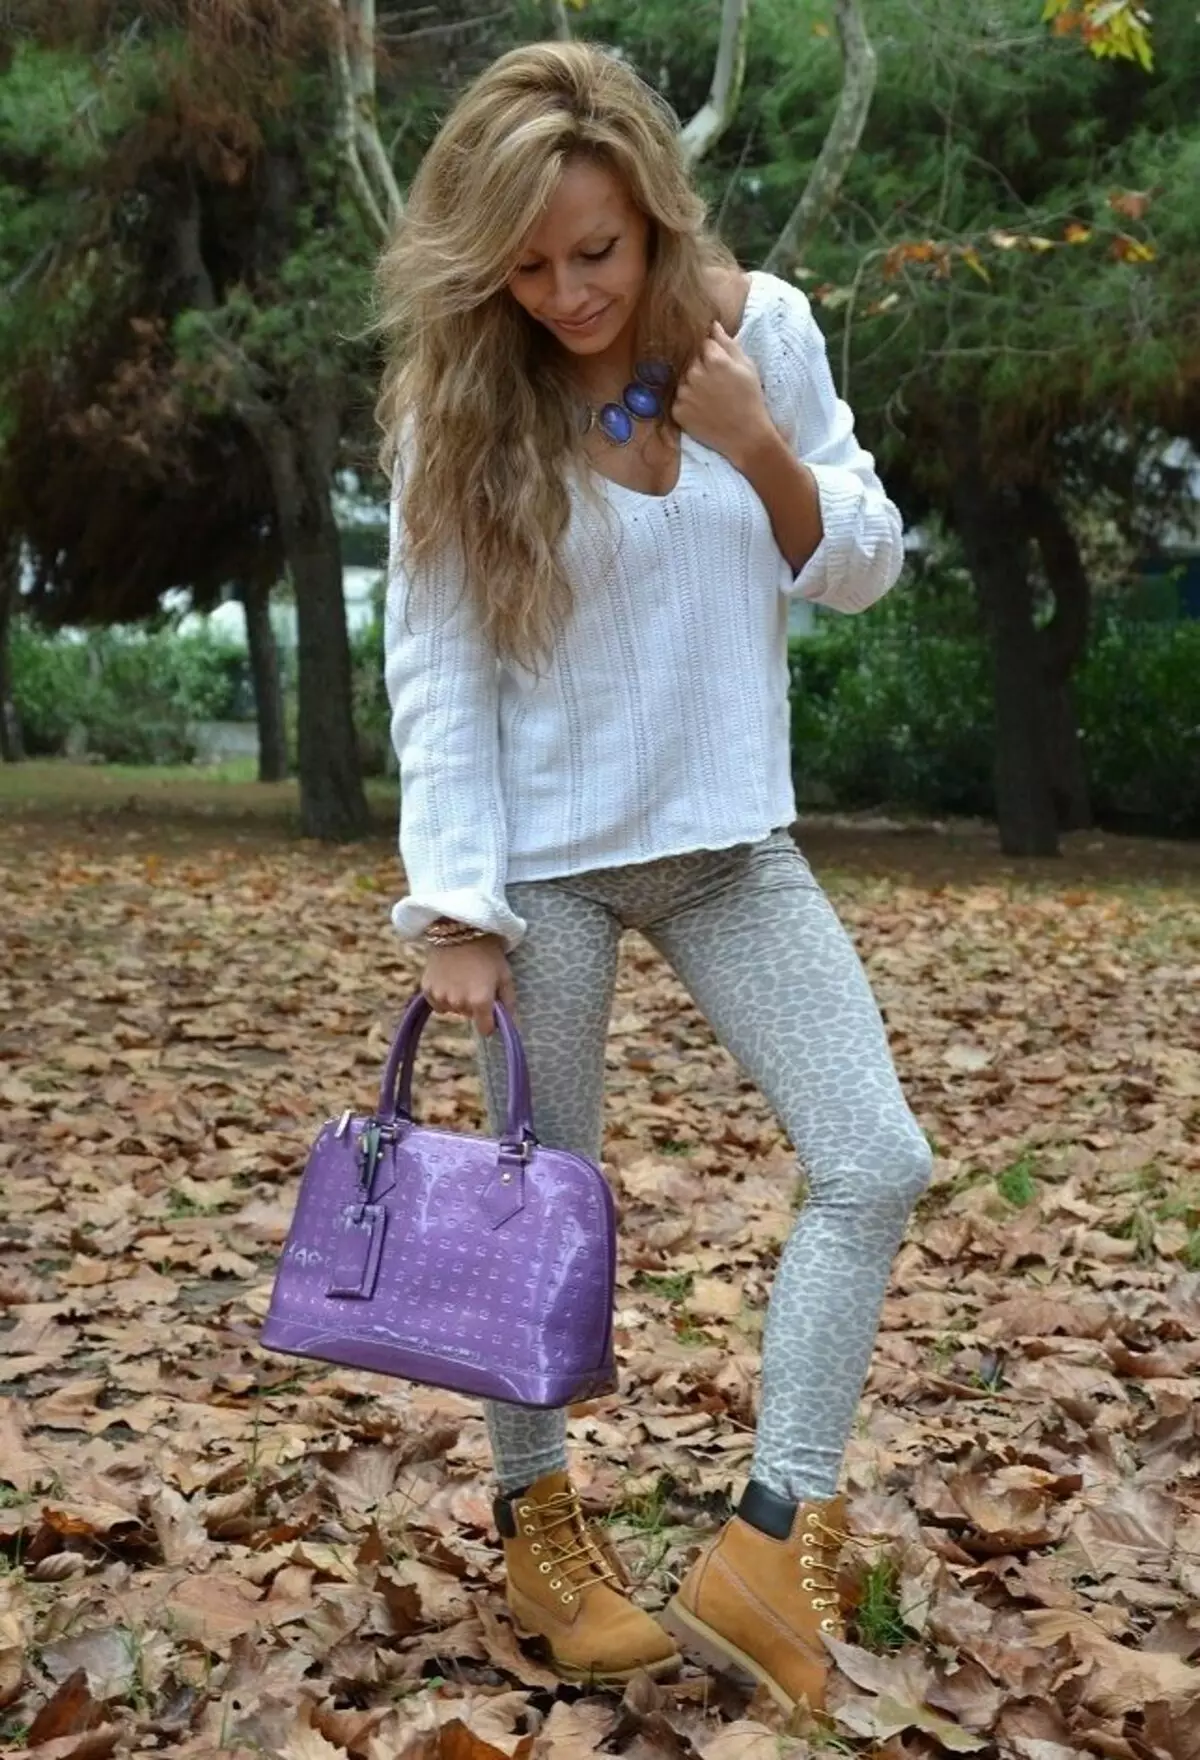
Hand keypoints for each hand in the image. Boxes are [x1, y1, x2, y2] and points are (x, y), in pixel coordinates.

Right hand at [422, 936, 516, 1036]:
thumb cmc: (487, 952)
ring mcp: (441, 997)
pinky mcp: (427, 990)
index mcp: (480, 1001)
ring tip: (462, 977)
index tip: (491, 1011)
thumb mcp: (505, 975)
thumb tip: (513, 1025)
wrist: (458, 928)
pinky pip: (438, 1003)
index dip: (490, 1022)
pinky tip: (449, 978)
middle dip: (474, 1006)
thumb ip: (509, 1003)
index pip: (485, 1030)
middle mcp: (459, 1003)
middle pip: (469, 1016)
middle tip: (477, 982)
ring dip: (458, 1000)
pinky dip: (443, 995)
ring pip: (453, 1010)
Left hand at [671, 321, 774, 470]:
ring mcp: (683, 393)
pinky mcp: (677, 411)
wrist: (746, 436)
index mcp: (714, 359)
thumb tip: (712, 325)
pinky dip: (687, 402)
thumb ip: (727, 343)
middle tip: (716, 385)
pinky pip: (678, 398)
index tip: (719, 364)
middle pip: (690, 360)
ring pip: (682, 379)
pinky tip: (702, 409)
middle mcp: (694, 373)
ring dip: (691, 384)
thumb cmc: (750, 399)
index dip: (712, 353)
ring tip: (710, 398)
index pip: (703, 343)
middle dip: (700, 367)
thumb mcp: (746, 366)